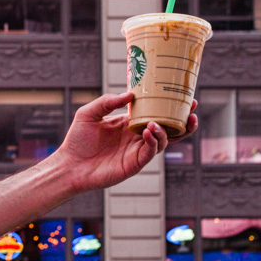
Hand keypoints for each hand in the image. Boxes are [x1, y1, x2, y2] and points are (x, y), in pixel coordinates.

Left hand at [51, 92, 195, 193]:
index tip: (182, 96)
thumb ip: (107, 101)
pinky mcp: (135, 163)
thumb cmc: (77, 139)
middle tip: (190, 110)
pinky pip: (150, 152)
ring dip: (165, 130)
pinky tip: (148, 131)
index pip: (155, 112)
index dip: (170, 106)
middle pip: (168, 128)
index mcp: (129, 123)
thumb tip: (130, 94)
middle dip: (182, 120)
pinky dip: (153, 141)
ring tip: (155, 122)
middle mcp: (137, 136)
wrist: (69, 165)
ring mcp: (137, 150)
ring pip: (163, 140)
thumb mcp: (89, 113)